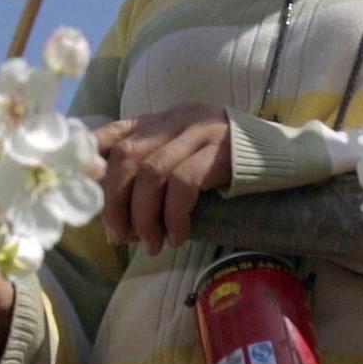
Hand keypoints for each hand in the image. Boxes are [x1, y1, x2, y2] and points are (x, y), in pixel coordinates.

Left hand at [94, 102, 234, 255]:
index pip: (114, 132)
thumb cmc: (226, 165)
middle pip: (126, 157)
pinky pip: (184, 185)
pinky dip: (174, 215)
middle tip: (118, 236)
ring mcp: (199, 133)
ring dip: (143, 216)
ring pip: (152, 173)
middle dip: (114, 202)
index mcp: (162, 120)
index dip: (89, 157)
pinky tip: (178, 237)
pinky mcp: (220, 153)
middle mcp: (176, 119)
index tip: (80, 187)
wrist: (282, 156)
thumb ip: (151, 168)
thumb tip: (113, 213)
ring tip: (150, 244)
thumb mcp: (183, 157)